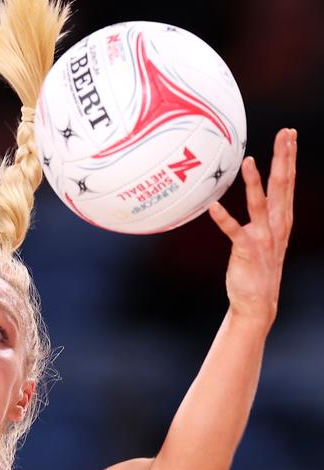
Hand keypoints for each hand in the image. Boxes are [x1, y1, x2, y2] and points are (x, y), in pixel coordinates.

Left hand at [209, 127, 296, 327]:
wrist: (258, 301)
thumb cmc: (258, 266)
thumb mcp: (267, 235)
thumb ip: (264, 214)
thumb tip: (256, 193)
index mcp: (282, 219)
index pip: (288, 182)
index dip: (289, 157)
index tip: (289, 134)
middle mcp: (277, 225)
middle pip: (282, 186)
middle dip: (283, 158)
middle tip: (284, 133)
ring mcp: (263, 238)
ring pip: (260, 204)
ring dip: (254, 182)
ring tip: (248, 161)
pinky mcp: (246, 251)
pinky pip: (234, 232)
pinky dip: (224, 219)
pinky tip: (214, 206)